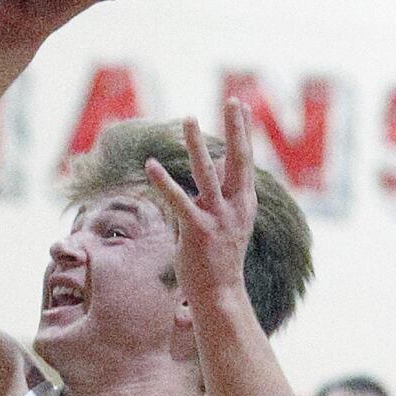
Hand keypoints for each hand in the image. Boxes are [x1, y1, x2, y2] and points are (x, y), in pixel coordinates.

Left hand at [144, 99, 255, 307]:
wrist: (221, 295)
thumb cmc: (220, 258)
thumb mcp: (229, 221)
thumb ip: (225, 193)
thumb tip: (220, 165)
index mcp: (244, 204)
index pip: (245, 161)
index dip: (243, 132)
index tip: (239, 106)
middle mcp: (235, 207)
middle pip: (239, 160)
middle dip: (237, 129)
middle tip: (232, 100)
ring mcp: (217, 218)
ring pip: (207, 173)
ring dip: (197, 144)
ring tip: (189, 118)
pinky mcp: (197, 230)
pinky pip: (178, 200)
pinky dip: (163, 181)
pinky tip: (150, 164)